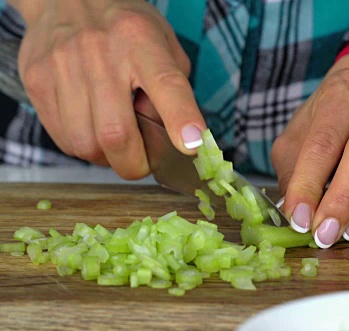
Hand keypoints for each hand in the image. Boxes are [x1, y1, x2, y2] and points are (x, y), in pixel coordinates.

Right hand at [12, 0, 205, 178]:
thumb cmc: (124, 28)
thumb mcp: (162, 44)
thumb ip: (174, 87)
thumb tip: (176, 136)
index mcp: (141, 40)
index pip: (166, 84)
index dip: (180, 119)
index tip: (191, 145)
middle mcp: (100, 53)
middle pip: (116, 133)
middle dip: (134, 163)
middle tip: (142, 162)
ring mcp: (63, 67)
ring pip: (85, 144)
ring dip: (106, 157)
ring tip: (114, 140)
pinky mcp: (37, 81)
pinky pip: (62, 138)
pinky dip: (83, 146)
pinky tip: (91, 128)